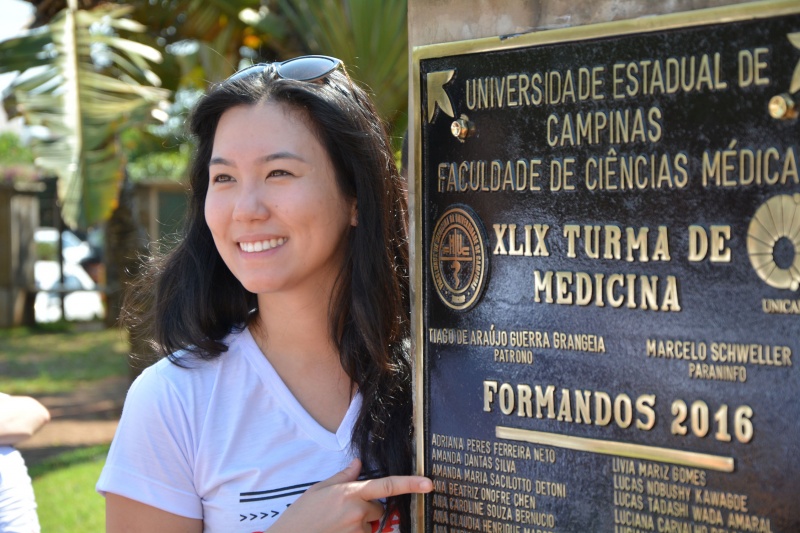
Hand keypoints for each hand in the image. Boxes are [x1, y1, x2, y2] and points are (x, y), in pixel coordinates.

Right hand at [268, 458, 431, 532]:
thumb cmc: (301, 515)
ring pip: (369, 526)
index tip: (428, 484)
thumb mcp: (319, 489)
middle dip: (366, 510)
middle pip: (377, 508)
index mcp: (350, 492)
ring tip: (334, 526)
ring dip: (358, 526)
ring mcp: (358, 531)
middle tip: (341, 514)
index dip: (410, 484)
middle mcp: (357, 511)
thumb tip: (358, 462)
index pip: (387, 485)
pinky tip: (336, 532)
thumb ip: (343, 477)